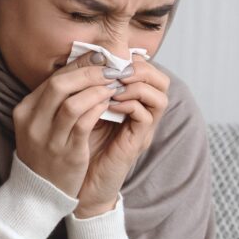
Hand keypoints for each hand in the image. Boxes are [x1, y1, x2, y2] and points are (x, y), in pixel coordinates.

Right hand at [12, 50, 117, 197]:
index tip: (100, 58)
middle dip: (88, 73)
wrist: (38, 193)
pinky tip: (108, 104)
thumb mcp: (40, 123)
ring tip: (112, 86)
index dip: (79, 65)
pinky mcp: (66, 154)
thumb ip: (56, 99)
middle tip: (110, 69)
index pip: (53, 78)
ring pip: (72, 103)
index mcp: (24, 111)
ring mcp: (48, 139)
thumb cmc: (46, 152)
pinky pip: (83, 124)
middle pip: (59, 85)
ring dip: (96, 90)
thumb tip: (85, 67)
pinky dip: (97, 109)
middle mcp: (33, 123)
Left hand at [74, 53, 169, 217]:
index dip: (133, 59)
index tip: (109, 58)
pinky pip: (146, 116)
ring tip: (113, 87)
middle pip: (161, 80)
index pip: (147, 71)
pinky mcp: (137, 142)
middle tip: (116, 69)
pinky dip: (130, 105)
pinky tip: (110, 105)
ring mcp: (143, 129)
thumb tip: (88, 56)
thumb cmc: (77, 144)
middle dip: (140, 69)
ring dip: (136, 86)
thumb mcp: (82, 108)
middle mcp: (143, 113)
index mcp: (131, 102)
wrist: (78, 183)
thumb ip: (89, 86)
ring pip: (160, 96)